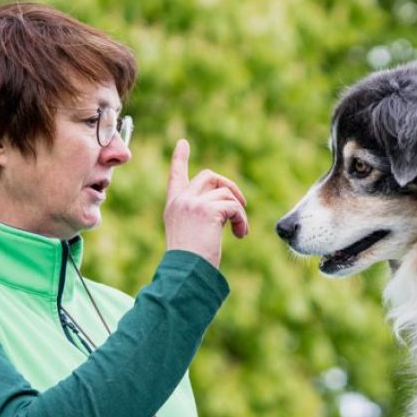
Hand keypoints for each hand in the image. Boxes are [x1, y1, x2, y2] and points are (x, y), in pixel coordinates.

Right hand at [163, 139, 248, 267]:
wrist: (185, 273)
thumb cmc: (190, 262)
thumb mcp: (191, 234)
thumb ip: (202, 215)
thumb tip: (228, 205)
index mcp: (174, 206)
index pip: (176, 176)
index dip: (180, 158)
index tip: (183, 143)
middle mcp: (181, 200)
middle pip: (209, 176)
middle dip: (229, 187)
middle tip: (241, 205)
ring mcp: (193, 203)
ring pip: (226, 194)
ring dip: (239, 212)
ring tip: (240, 231)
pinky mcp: (207, 210)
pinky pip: (234, 206)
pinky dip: (242, 220)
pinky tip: (240, 235)